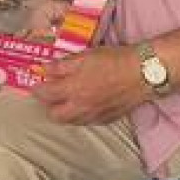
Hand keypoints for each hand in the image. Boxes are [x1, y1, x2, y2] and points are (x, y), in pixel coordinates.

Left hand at [30, 46, 149, 124]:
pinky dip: (80, 115)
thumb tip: (45, 70)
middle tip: (50, 94)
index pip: (46, 95)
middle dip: (48, 106)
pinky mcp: (107, 119)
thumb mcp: (85, 56)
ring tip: (66, 100)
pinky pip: (87, 122)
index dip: (37, 89)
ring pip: (71, 122)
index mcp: (73, 90)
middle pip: (55, 116)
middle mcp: (81, 107)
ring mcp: (95, 116)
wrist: (143, 73)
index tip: (36, 84)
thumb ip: (62, 66)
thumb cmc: (114, 60)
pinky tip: (84, 105)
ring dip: (64, 112)